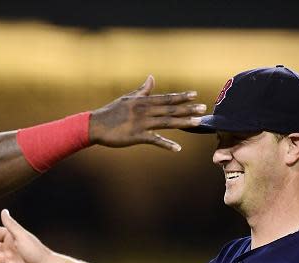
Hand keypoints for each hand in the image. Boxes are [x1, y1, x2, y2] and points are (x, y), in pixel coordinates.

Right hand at [89, 75, 204, 151]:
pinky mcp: (137, 136)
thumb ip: (142, 90)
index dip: (181, 96)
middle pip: (170, 109)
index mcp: (143, 101)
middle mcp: (145, 111)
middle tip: (203, 108)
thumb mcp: (127, 98)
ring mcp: (141, 123)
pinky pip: (155, 140)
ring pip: (167, 122)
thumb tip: (151, 77)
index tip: (195, 95)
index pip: (166, 98)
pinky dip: (166, 144)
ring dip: (183, 122)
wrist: (95, 125)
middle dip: (188, 108)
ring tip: (197, 123)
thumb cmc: (111, 112)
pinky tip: (177, 148)